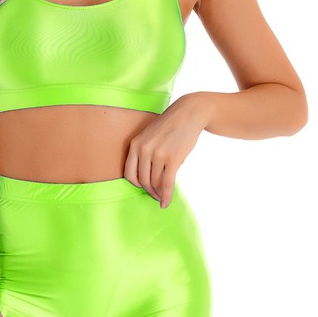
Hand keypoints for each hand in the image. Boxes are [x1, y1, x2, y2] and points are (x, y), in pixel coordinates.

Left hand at [123, 93, 210, 207]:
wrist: (188, 114)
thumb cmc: (170, 126)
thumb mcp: (149, 136)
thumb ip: (144, 153)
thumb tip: (146, 178)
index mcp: (135, 144)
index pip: (129, 173)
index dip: (136, 184)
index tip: (143, 187)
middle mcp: (144, 150)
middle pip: (143, 180)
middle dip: (149, 191)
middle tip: (155, 196)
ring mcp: (158, 155)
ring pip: (155, 183)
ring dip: (158, 194)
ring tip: (162, 197)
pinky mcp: (172, 159)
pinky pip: (166, 184)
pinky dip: (166, 196)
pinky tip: (166, 202)